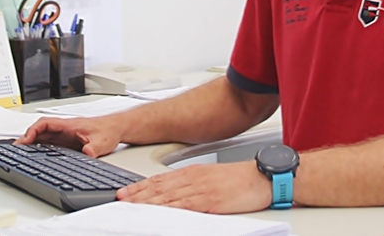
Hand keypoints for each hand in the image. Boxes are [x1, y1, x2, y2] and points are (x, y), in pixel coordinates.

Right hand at [16, 116, 124, 157]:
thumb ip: (94, 147)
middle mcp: (64, 128)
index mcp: (69, 125)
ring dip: (32, 142)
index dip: (32, 131)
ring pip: (43, 135)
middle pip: (40, 130)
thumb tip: (87, 152)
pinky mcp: (67, 141)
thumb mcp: (102, 141)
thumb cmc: (108, 130)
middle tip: (17, 149)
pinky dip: (40, 146)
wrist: (116, 128)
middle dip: (27, 138)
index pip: (45, 123)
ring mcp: (65, 134)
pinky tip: (36, 154)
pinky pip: (50, 142)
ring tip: (21, 152)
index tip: (25, 140)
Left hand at [117, 160, 271, 213]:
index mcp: (193, 172)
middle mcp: (194, 179)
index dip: (140, 186)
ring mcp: (201, 189)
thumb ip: (193, 184)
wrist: (262, 177)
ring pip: (168, 197)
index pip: (160, 180)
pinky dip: (170, 210)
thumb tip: (175, 194)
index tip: (126, 191)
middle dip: (138, 194)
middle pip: (159, 187)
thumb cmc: (240, 179)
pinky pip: (186, 206)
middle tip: (121, 199)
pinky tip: (159, 213)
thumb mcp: (212, 177)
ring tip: (131, 206)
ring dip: (147, 202)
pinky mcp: (211, 201)